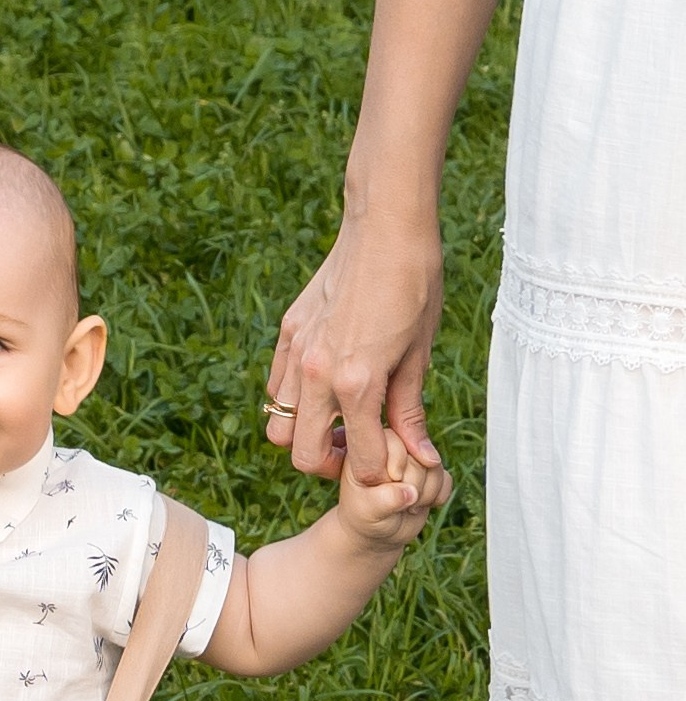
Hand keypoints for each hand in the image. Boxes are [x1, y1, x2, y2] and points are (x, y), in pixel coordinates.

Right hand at [266, 213, 444, 484]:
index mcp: (358, 383)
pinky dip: (295, 400)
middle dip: (331, 464)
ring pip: (279, 425)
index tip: (390, 467)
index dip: (377, 474)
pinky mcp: (288, 333)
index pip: (358, 459)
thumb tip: (423, 457)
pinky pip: (277, 387)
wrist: (385, 226)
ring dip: (307, 432)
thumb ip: (410, 411)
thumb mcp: (420, 354)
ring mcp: (297, 353)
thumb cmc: (415, 284)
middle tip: (357, 449)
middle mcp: (318, 374)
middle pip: (303, 455)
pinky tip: (325, 385)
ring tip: (339, 419)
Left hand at [336, 428, 453, 550]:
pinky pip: (446, 479)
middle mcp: (391, 450)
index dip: (398, 459)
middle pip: (417, 452)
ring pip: (434, 465)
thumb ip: (384, 500)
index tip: (394, 478)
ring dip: (426, 492)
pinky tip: (421, 505)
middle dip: (412, 482)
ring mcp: (413, 459)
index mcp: (368, 451)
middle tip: (397, 501)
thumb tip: (411, 492)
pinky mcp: (431, 472)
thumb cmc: (365, 517)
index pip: (392, 440)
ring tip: (408, 506)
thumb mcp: (367, 511)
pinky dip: (438, 496)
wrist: (379, 532)